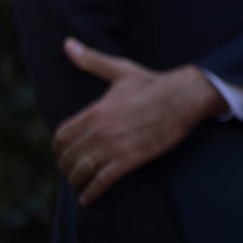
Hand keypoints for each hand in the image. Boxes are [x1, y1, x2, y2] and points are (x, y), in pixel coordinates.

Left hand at [54, 38, 227, 203]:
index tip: (63, 154)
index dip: (58, 149)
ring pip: (81, 171)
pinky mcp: (131, 160)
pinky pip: (102, 182)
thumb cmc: (153, 84)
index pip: (61, 137)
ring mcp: (114, 146)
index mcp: (95, 111)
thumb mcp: (120, 71)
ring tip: (78, 187)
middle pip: (68, 157)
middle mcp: (100, 130)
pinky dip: (91, 193)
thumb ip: (91, 60)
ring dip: (75, 182)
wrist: (184, 98)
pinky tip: (88, 198)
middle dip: (66, 167)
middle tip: (71, 172)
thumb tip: (67, 43)